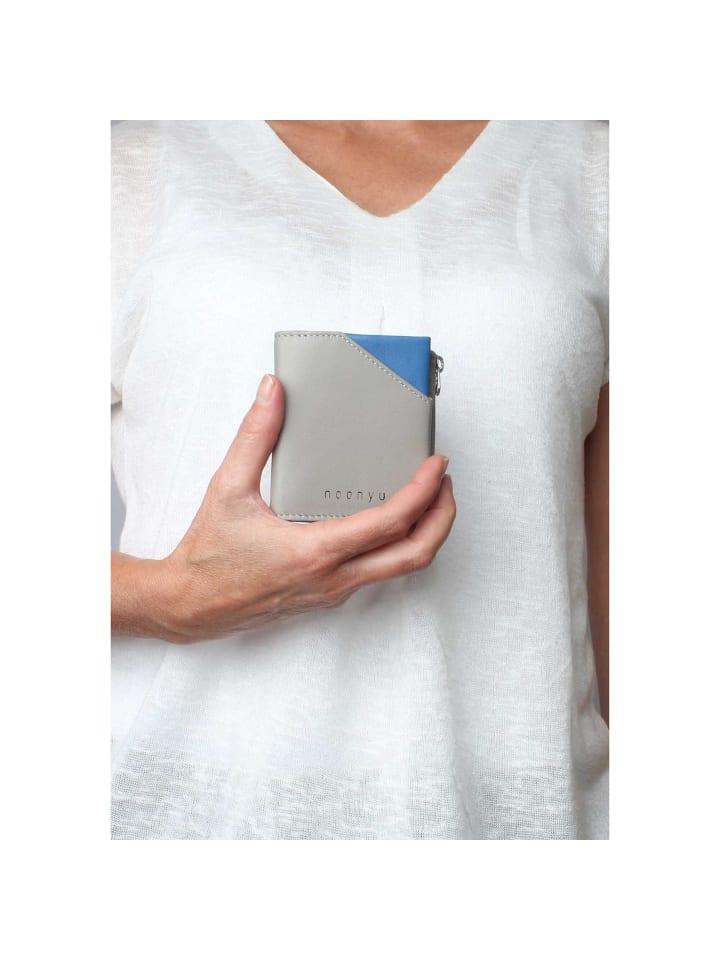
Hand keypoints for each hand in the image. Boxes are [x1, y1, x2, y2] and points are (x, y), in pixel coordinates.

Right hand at [112, 374, 455, 641]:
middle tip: (445, 484)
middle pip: (414, 554)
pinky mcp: (327, 597)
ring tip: (427, 498)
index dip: (423, 491)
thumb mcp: (228, 489)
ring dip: (423, 533)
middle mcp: (333, 578)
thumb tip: (272, 393)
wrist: (189, 606)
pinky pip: (377, 572)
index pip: (391, 522)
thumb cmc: (207, 555)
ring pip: (400, 568)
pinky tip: (387, 519)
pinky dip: (396, 545)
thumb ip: (254, 436)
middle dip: (442, 517)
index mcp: (314, 551)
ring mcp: (333, 592)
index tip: (436, 466)